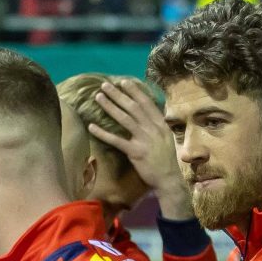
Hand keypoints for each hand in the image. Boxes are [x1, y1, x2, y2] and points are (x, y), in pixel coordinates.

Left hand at [93, 77, 192, 219]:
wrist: (169, 179)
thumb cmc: (166, 159)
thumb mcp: (165, 138)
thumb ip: (156, 125)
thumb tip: (147, 114)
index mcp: (160, 124)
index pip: (146, 103)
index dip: (134, 91)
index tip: (124, 82)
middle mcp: (153, 129)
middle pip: (133, 107)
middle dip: (118, 94)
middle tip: (105, 85)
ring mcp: (144, 140)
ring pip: (124, 119)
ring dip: (110, 107)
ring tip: (99, 97)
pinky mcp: (135, 152)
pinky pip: (116, 140)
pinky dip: (103, 133)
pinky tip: (92, 126)